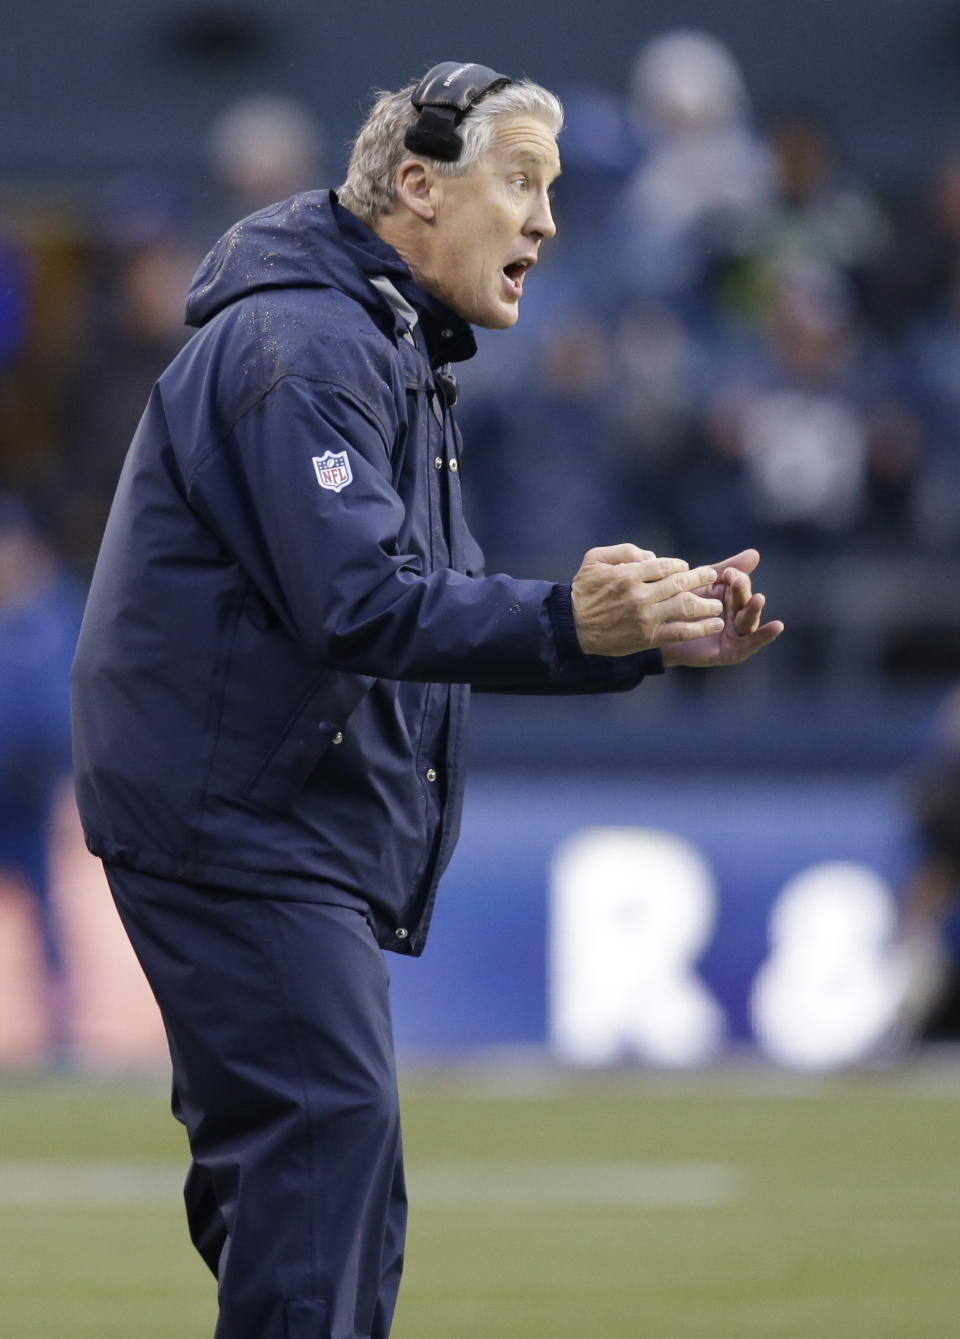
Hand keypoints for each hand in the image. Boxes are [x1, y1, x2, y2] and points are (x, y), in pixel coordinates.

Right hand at [571, 544, 725, 655]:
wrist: (572, 626)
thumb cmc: (583, 590)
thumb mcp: (594, 559)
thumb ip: (624, 550)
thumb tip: (651, 557)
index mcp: (629, 574)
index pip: (666, 566)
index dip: (680, 566)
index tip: (686, 568)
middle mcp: (641, 595)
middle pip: (681, 584)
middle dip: (701, 579)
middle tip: (712, 577)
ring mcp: (646, 617)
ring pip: (685, 606)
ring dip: (707, 604)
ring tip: (718, 604)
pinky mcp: (648, 637)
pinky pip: (680, 631)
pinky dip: (701, 628)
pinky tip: (714, 624)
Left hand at [660, 548, 783, 667]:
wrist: (656, 634)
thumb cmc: (678, 605)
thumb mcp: (701, 585)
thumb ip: (726, 571)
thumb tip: (756, 553)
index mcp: (730, 596)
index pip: (739, 584)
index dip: (736, 578)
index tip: (727, 573)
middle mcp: (736, 614)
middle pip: (745, 601)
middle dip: (742, 592)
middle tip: (737, 582)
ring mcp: (735, 634)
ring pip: (749, 620)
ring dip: (753, 609)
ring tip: (757, 599)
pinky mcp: (731, 652)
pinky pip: (750, 644)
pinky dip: (765, 635)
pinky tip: (777, 626)